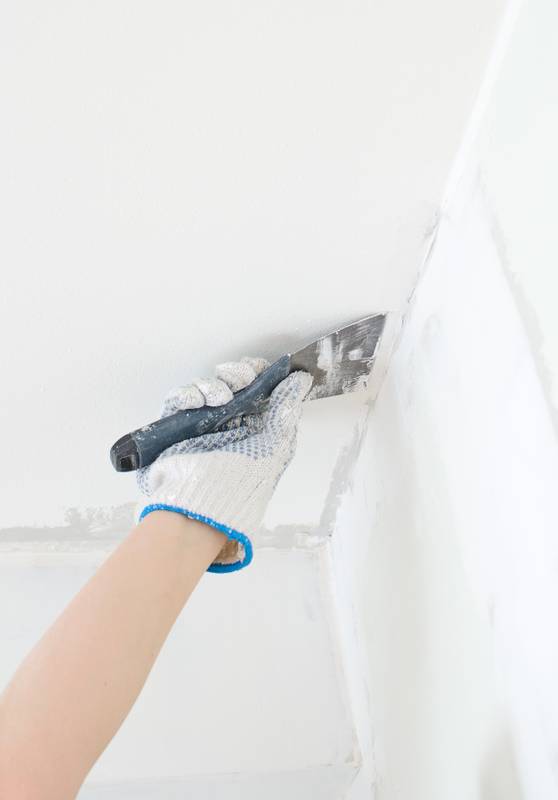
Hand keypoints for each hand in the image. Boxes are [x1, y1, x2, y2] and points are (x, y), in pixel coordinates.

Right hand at [137, 358, 312, 571]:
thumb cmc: (241, 484)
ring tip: (218, 398)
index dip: (257, 372)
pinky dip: (187, 394)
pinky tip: (196, 401)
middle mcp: (229, 423)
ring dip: (213, 385)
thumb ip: (286, 409)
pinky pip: (179, 399)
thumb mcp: (274, 446)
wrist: (202, 509)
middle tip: (239, 382)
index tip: (260, 369)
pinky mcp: (175, 427)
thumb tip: (301, 379)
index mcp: (255, 426)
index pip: (257, 387)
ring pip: (205, 387)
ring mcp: (201, 424)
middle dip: (236, 374)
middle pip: (231, 382)